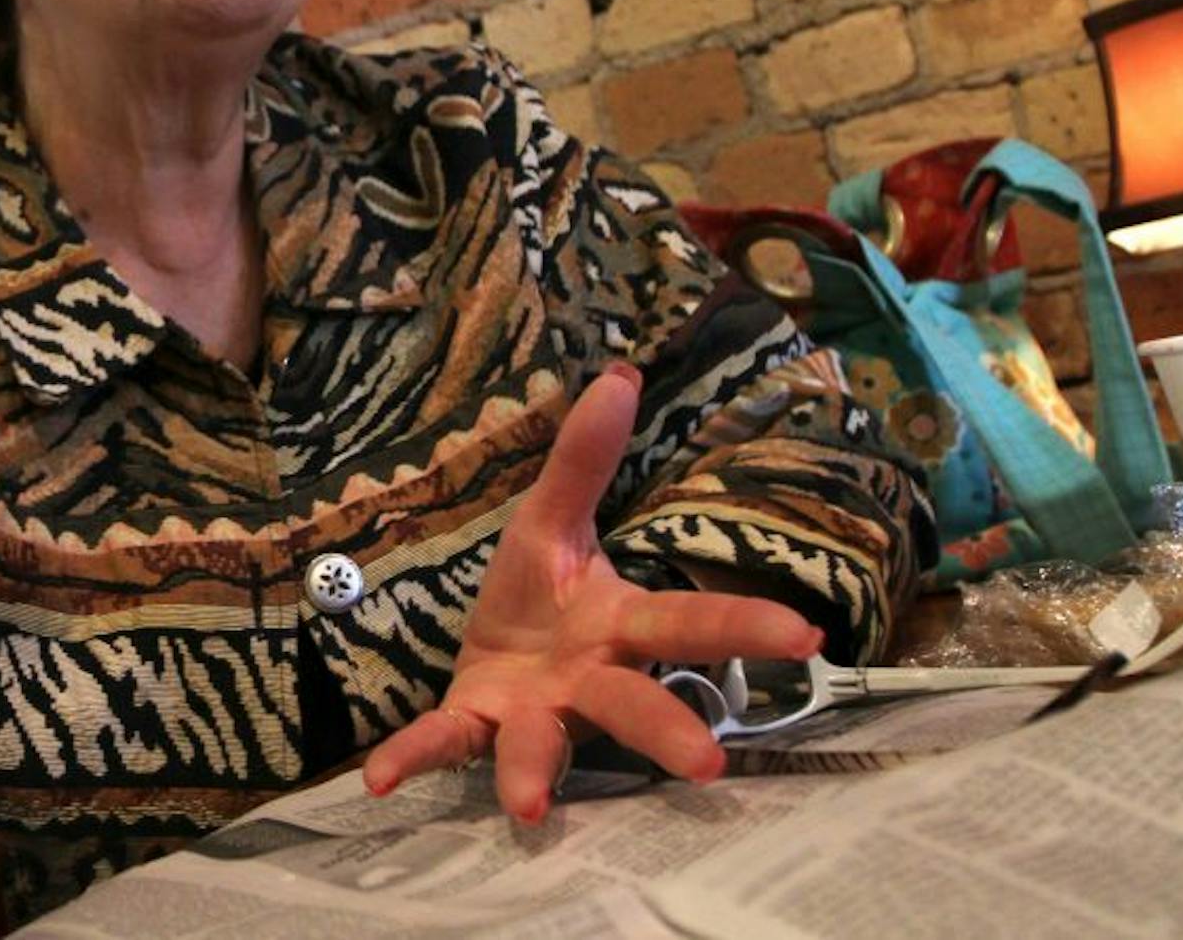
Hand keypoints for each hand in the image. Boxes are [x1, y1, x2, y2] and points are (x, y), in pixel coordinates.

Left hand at [361, 364, 823, 821]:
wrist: (486, 657)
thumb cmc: (535, 598)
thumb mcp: (552, 522)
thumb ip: (584, 459)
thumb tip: (619, 374)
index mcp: (616, 626)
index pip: (687, 623)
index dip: (744, 626)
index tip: (806, 638)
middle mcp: (584, 683)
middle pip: (632, 703)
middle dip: (666, 730)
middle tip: (706, 764)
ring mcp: (530, 714)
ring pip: (542, 746)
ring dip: (534, 773)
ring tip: (528, 808)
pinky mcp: (472, 727)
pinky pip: (443, 745)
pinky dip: (412, 759)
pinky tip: (376, 777)